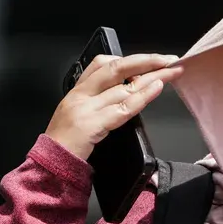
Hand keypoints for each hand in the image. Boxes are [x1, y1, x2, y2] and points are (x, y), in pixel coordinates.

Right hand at [46, 53, 182, 159]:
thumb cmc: (66, 142)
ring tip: (172, 72)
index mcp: (77, 91)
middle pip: (117, 69)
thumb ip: (98, 100)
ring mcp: (86, 109)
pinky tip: (157, 88)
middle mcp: (81, 95)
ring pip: (124, 86)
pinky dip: (143, 96)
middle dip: (145, 61)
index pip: (101, 63)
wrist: (50, 163)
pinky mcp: (92, 125)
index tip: (150, 60)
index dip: (128, 59)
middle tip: (168, 59)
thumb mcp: (78, 114)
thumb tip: (128, 90)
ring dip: (152, 77)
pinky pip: (123, 108)